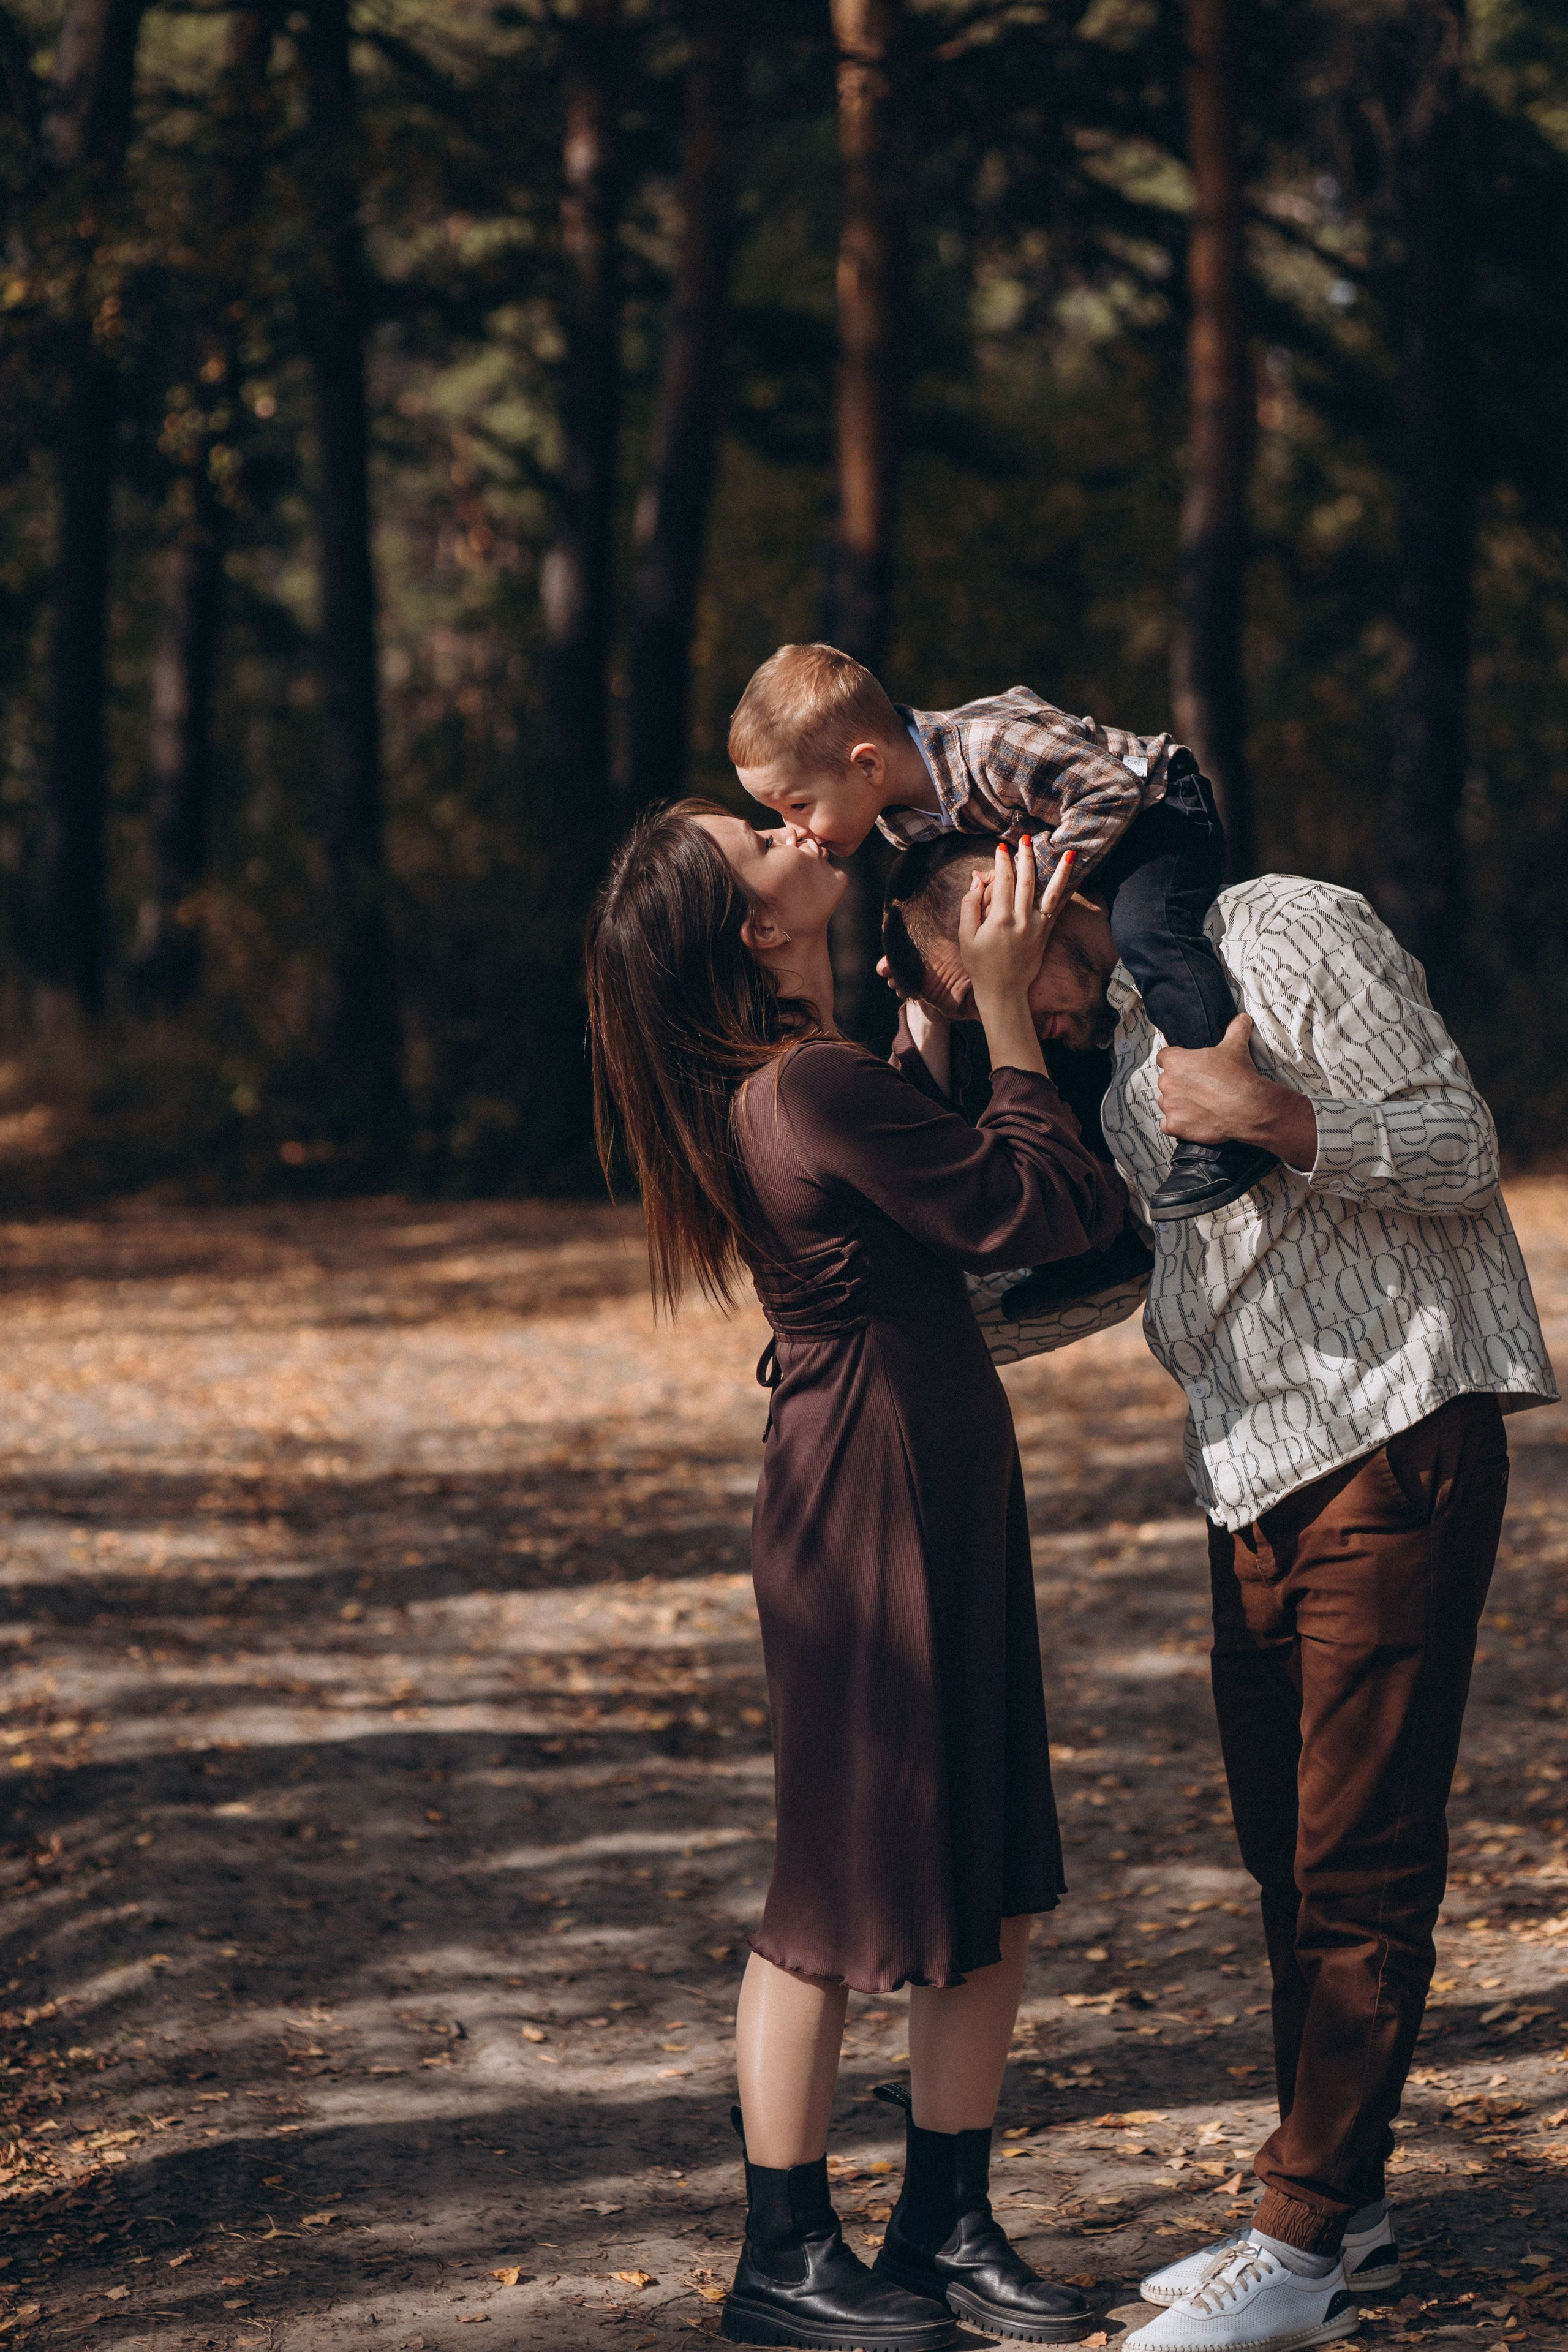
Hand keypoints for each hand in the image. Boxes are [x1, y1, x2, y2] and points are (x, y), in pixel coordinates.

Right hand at [958, 841, 1074, 1009]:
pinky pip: (1059, 908)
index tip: (1001, 848)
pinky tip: (1078, 878)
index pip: (1002, 881)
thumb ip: (969, 906)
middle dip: (1026, 857)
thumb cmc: (980, 965)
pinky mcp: (1045, 933)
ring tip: (1069, 852)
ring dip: (1059, 870)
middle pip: (1026, 880)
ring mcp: (1037, 926)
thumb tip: (976, 881)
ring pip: (1050, 891)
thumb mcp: (965, 936)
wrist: (1003, 991)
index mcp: (1000, 918)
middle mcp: (1022, 919)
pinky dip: (1068, 892)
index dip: (1002, 862)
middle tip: (1026, 839)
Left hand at [1156, 1014, 1318, 1164]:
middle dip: (1179, 1085)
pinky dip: (1178, 1125)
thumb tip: (1242, 1017)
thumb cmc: (1238, 1076)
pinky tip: (1193, 1121)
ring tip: (1200, 1105)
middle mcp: (1167, 1083)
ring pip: (1167, 1103)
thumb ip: (1235, 1029)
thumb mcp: (1236, 1047)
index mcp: (1175, 1061)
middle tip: (1200, 1088)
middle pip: (1166, 1082)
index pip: (1164, 1057)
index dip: (1176, 1062)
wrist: (1248, 1108)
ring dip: (1179, 1104)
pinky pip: (1168, 1125)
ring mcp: (1169, 1106)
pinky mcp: (1174, 1126)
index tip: (1189, 1067)